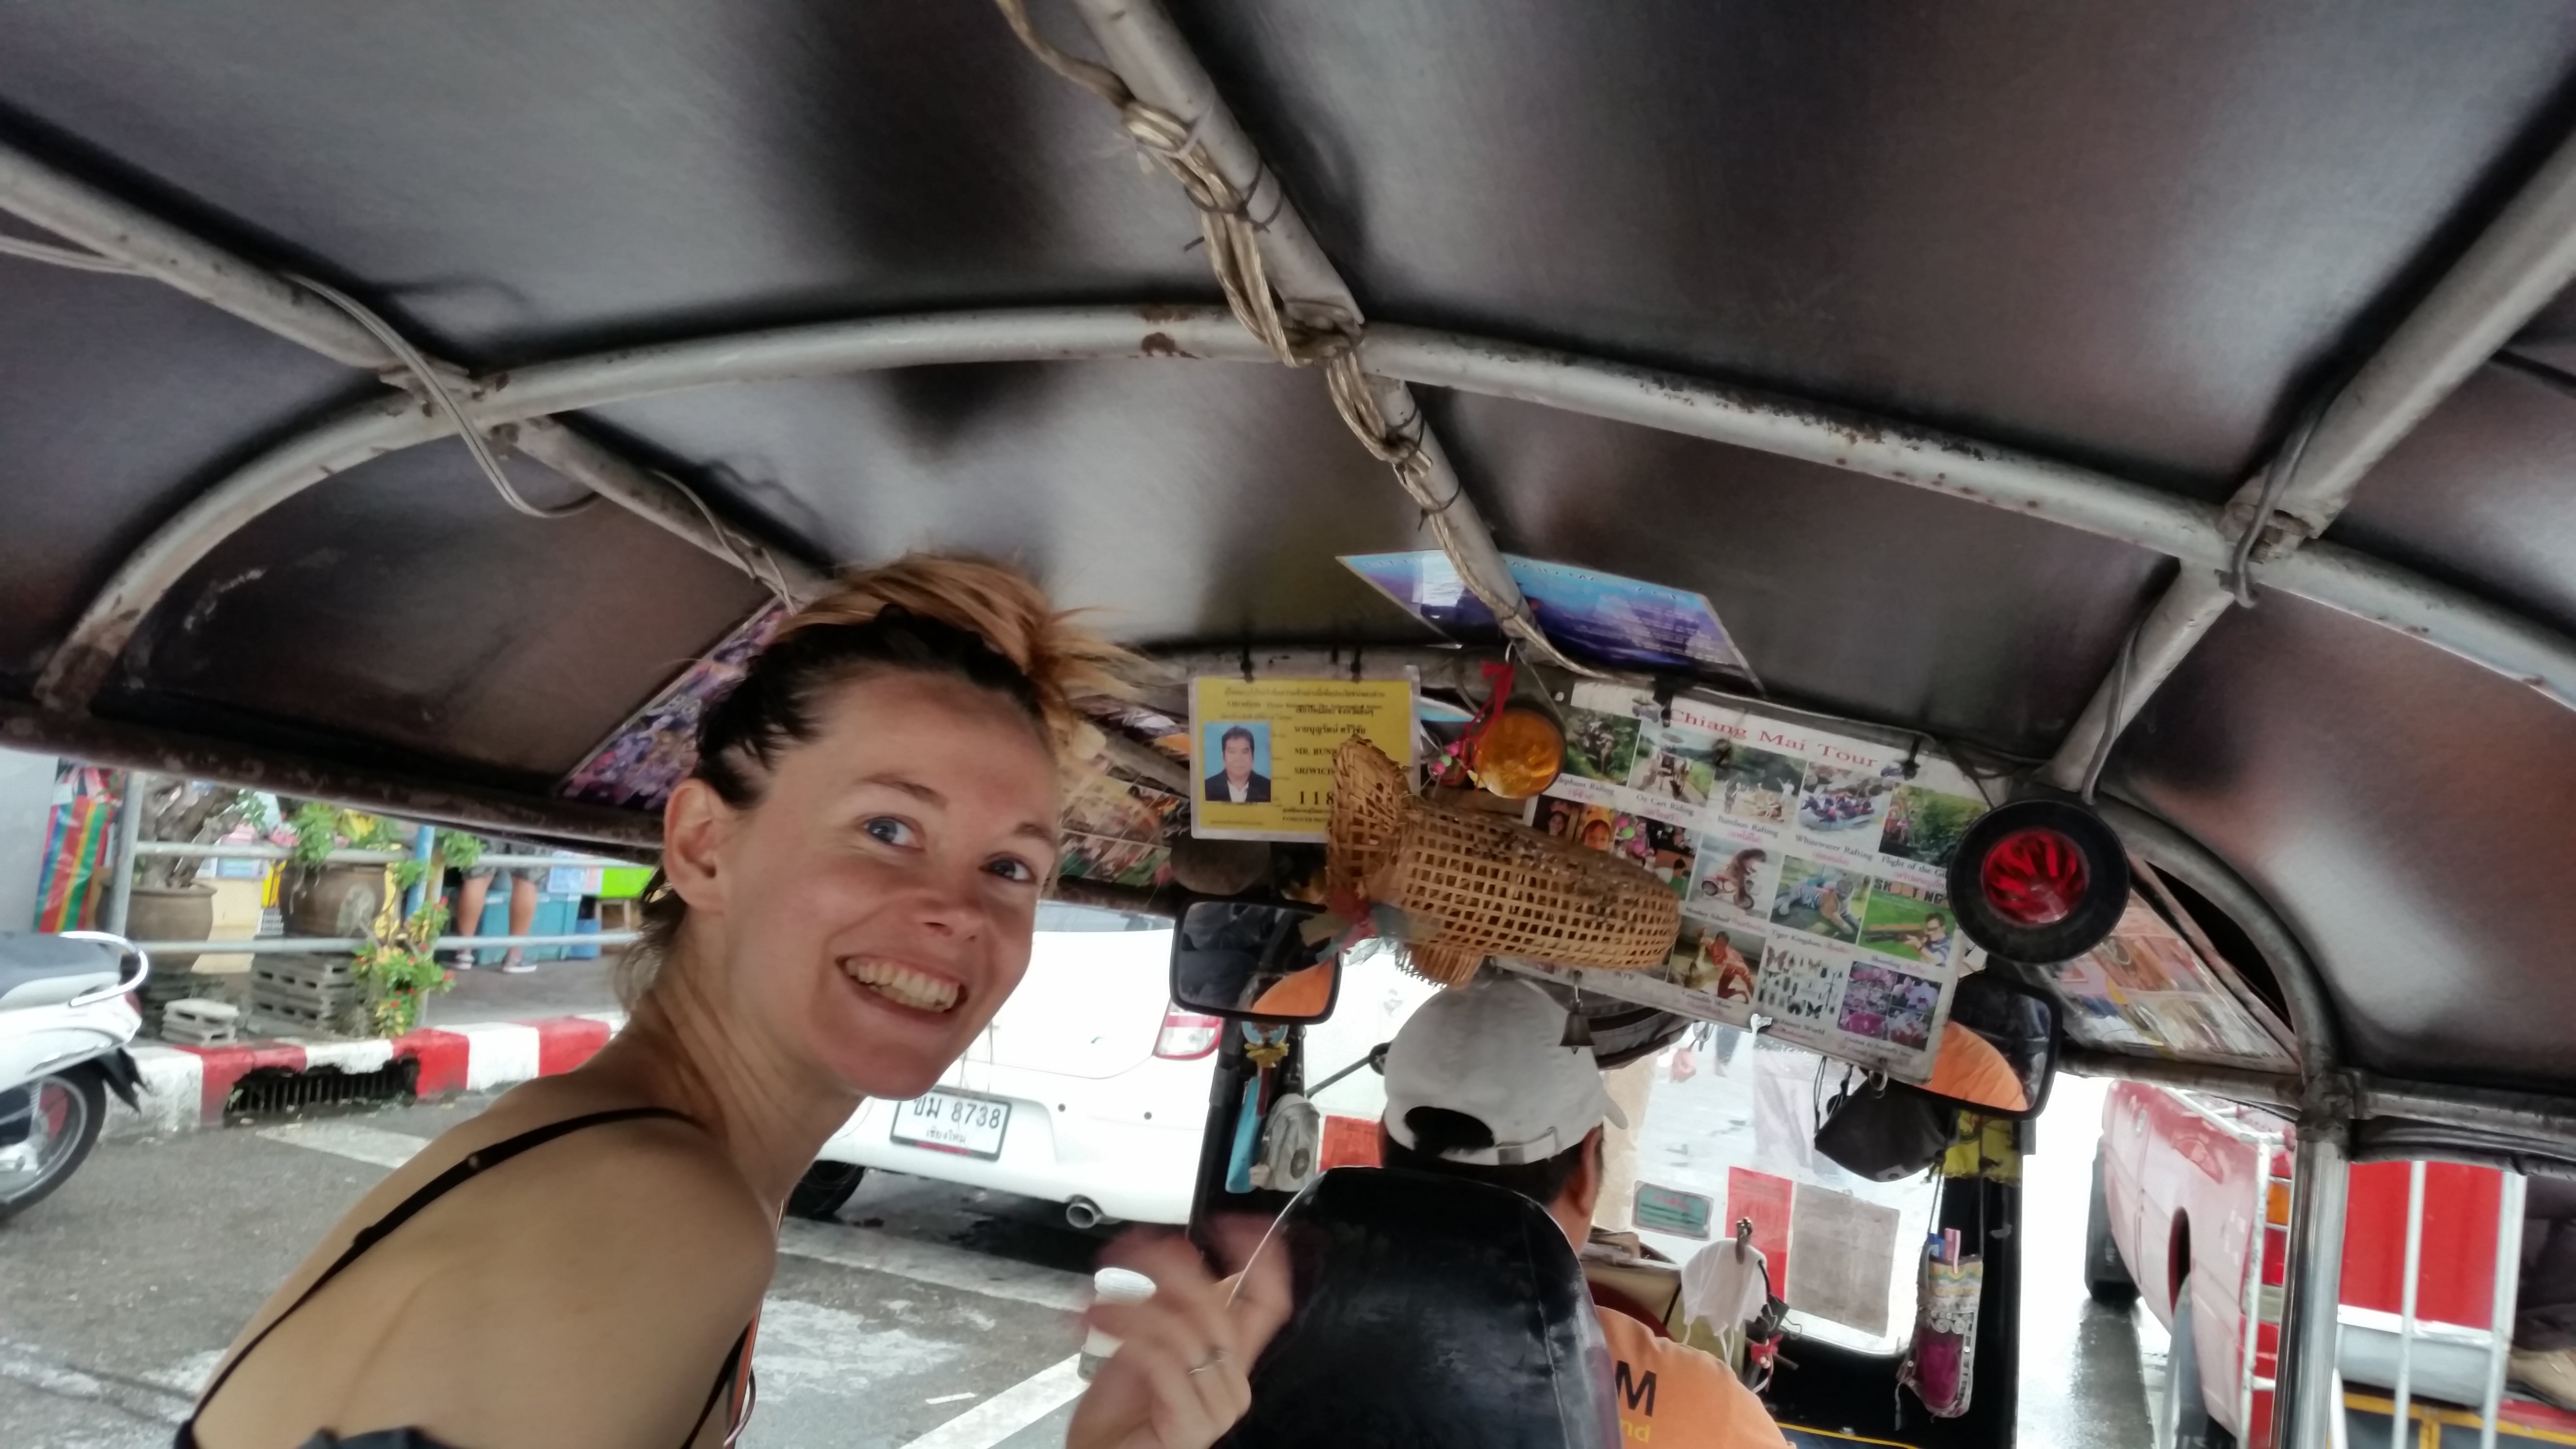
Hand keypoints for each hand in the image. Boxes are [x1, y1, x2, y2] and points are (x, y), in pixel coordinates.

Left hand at [1066, 1227, 1291, 1448]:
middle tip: (1129, 1254)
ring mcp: (1218, 1406)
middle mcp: (1232, 1379)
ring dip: (1135, 1307)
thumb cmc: (1118, 1414)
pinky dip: (1131, 1338)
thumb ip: (1165, 1304)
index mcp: (1227, 1356)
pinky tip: (1101, 1329)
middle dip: (1170, 1270)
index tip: (1232, 1223)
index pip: (1269, 1302)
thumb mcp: (1141, 1344)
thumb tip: (1176, 1249)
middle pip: (1219, 1305)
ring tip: (1097, 1306)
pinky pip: (1168, 1363)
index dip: (1261, 1258)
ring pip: (1188, 1330)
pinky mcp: (1194, 1425)